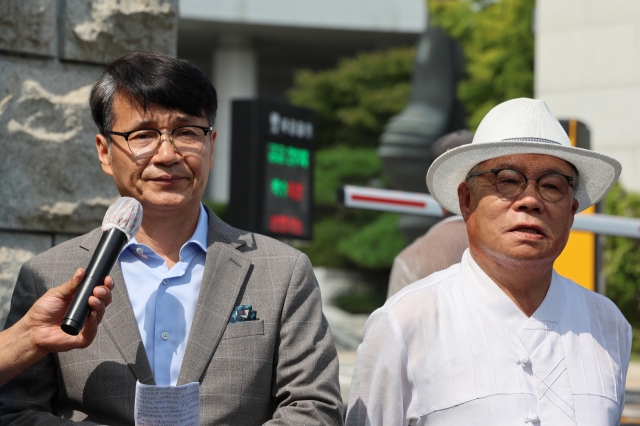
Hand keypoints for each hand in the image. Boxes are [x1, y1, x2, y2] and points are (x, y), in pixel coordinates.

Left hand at [0, 269, 112, 386]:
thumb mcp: (57, 293)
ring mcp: (87, 324)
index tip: (106, 279)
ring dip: (99, 305)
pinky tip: (91, 314)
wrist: (32, 329)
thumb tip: (82, 271)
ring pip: (100, 314)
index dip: (106, 285)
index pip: (100, 291)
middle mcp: (88, 311)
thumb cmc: (44, 312)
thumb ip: (71, 284)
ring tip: (92, 299)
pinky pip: (93, 329)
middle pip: (104, 301)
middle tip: (98, 290)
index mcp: (84, 300)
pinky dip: (93, 321)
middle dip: (105, 293)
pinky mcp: (83, 337)